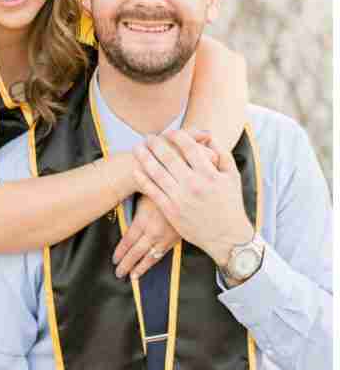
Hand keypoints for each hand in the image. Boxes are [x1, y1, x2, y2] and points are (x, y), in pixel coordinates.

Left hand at [113, 194, 180, 279]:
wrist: (186, 193)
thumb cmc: (160, 189)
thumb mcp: (143, 197)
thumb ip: (133, 212)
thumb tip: (122, 224)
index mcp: (143, 221)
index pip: (128, 241)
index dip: (120, 252)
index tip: (114, 260)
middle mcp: (153, 232)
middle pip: (136, 252)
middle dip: (126, 264)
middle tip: (118, 273)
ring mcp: (165, 238)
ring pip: (150, 257)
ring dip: (140, 268)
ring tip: (132, 277)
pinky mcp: (175, 240)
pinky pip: (162, 254)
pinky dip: (153, 262)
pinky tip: (149, 267)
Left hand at [132, 129, 253, 267]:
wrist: (227, 237)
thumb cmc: (230, 204)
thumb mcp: (233, 177)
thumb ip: (222, 154)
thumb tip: (209, 136)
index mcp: (210, 174)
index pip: (189, 147)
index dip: (176, 136)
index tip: (169, 132)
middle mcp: (193, 184)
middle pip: (168, 157)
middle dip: (155, 143)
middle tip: (148, 136)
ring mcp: (180, 197)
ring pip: (156, 172)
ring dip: (144, 157)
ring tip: (137, 147)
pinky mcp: (171, 210)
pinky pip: (152, 191)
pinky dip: (143, 178)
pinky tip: (136, 169)